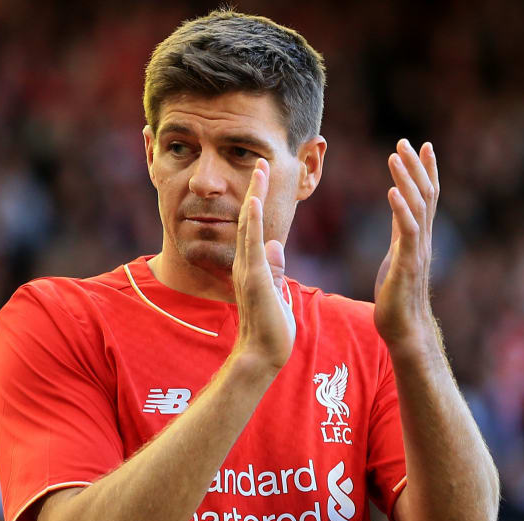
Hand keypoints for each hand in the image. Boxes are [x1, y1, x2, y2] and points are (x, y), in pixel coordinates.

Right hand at [231, 158, 295, 371]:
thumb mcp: (277, 293)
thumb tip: (275, 246)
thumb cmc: (272, 331)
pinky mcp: (253, 279)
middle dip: (255, 190)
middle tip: (260, 162)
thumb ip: (275, 271)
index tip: (264, 179)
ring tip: (259, 169)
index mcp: (253, 268)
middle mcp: (246, 265)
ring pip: (248, 225)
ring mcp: (247, 271)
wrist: (263, 355)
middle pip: (248, 219)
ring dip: (254, 196)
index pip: (254, 228)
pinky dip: (250, 222)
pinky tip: (252, 202)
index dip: (258, 202)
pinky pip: (250, 245)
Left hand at [374, 139, 439, 351]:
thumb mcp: (397, 256)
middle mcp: (424, 240)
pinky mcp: (408, 264)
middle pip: (426, 195)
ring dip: (407, 179)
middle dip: (416, 167)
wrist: (404, 329)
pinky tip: (392, 191)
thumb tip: (399, 216)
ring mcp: (418, 251)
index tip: (422, 145)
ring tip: (395, 156)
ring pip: (418, 207)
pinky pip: (408, 232)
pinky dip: (401, 209)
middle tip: (406, 141)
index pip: (427, 197)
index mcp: (418, 237)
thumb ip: (400, 235)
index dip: (426, 171)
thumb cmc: (397, 297)